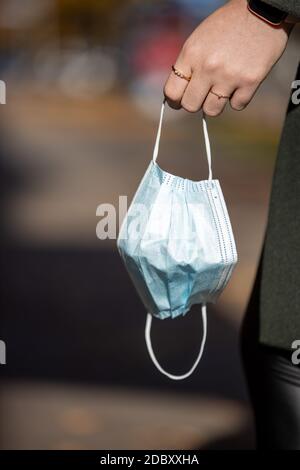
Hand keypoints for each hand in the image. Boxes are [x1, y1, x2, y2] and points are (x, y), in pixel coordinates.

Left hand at [164, 0, 292, 115]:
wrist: (262, 11)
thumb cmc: (228, 25)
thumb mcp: (199, 39)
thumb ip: (189, 65)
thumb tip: (181, 93)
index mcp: (191, 54)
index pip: (172, 92)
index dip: (174, 101)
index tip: (179, 102)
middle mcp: (208, 67)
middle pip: (190, 106)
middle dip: (195, 103)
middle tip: (203, 95)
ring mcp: (229, 76)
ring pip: (212, 110)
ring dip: (216, 103)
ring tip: (222, 88)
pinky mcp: (250, 81)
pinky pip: (237, 105)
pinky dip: (238, 99)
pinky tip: (240, 85)